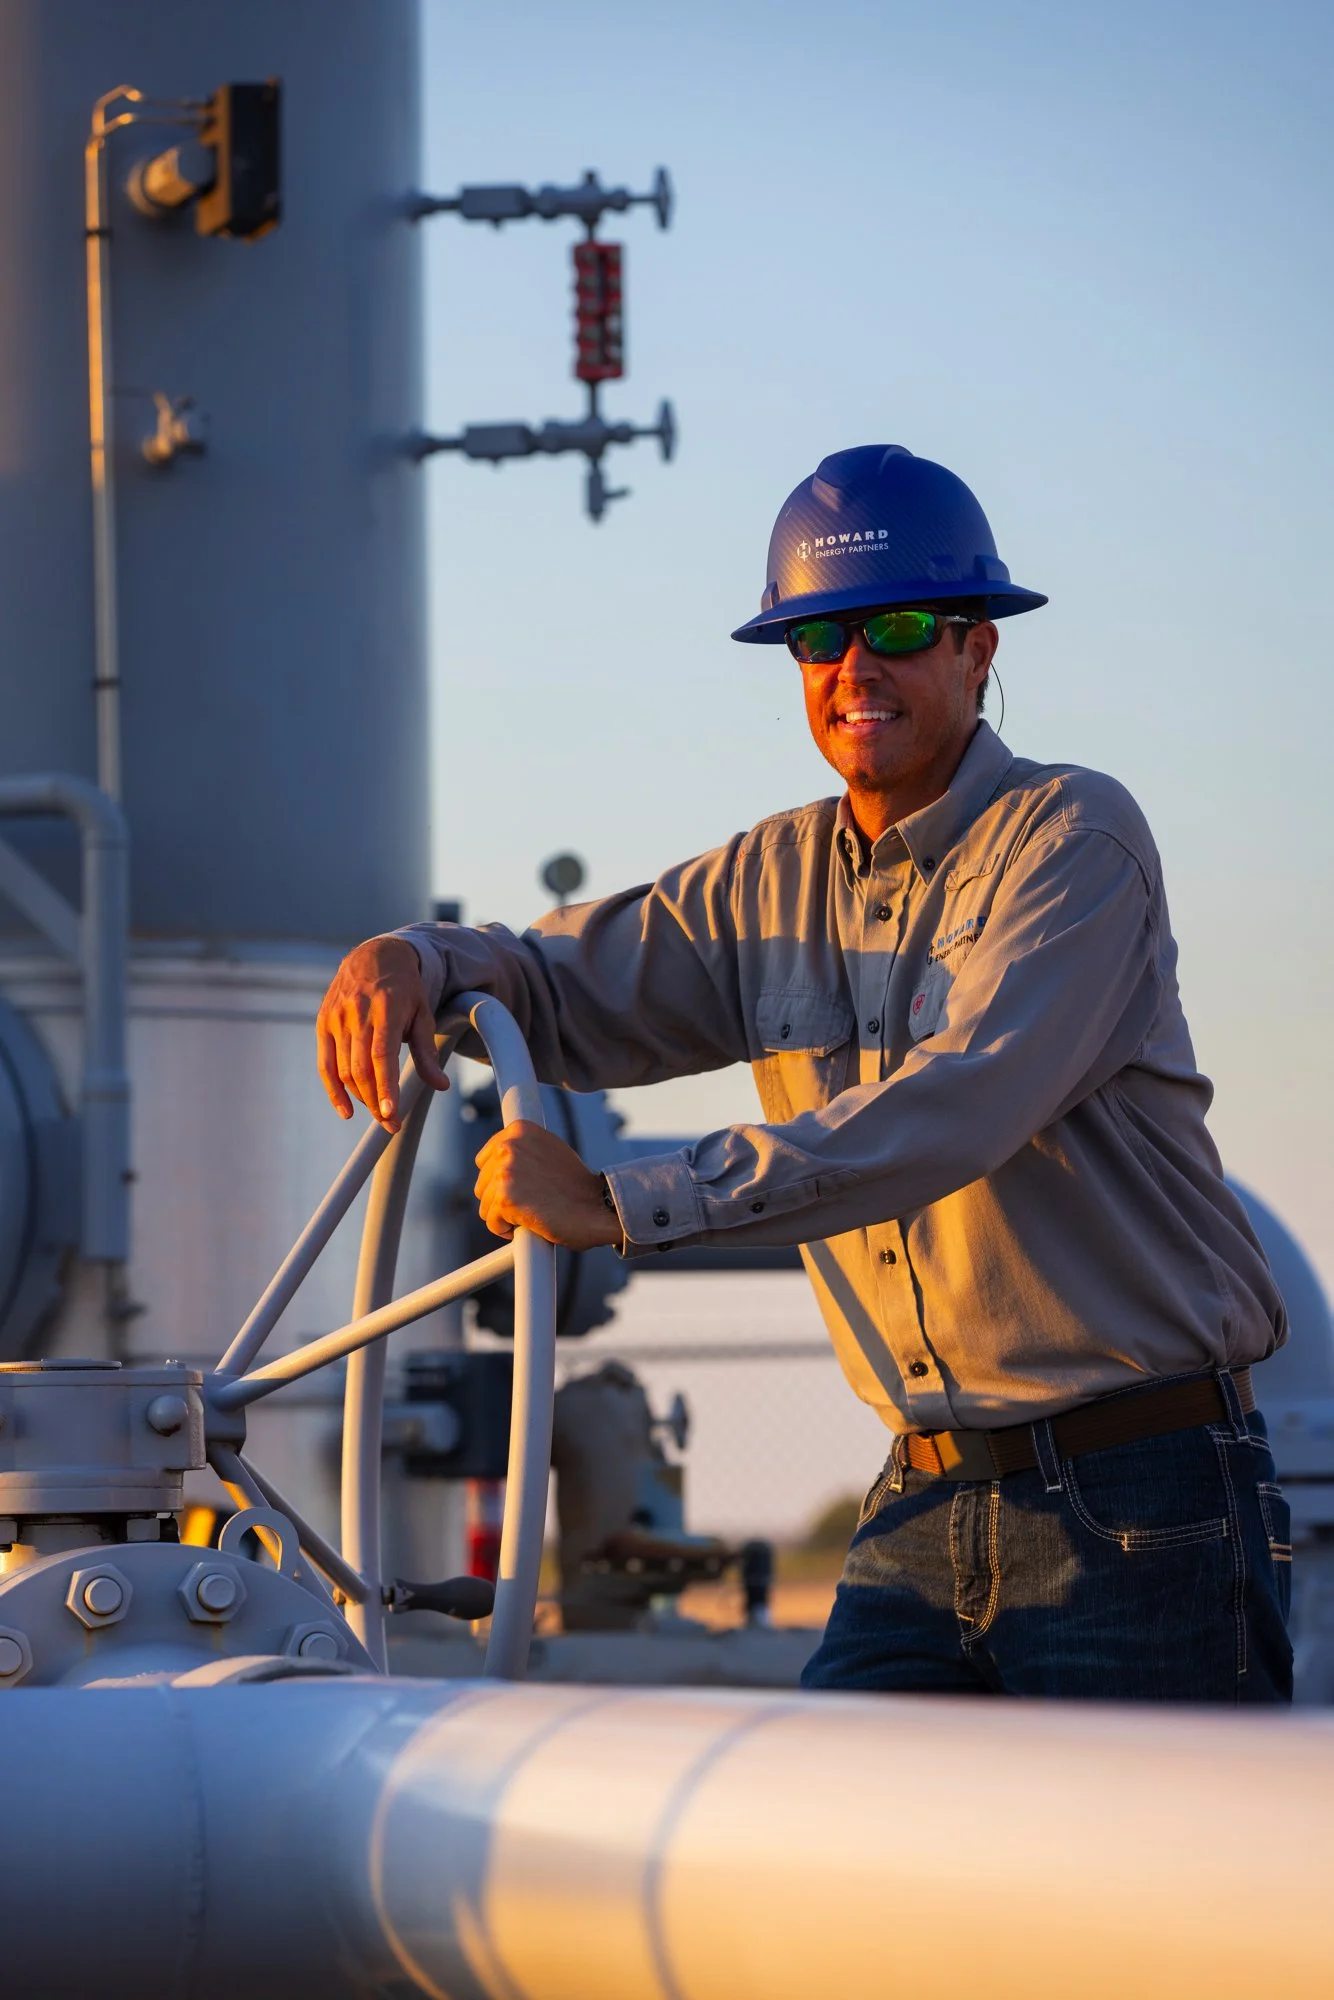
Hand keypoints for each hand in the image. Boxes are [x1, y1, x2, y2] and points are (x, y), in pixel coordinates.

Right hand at [317, 935, 448, 1130]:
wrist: (374, 956)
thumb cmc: (405, 989)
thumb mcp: (423, 1013)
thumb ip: (427, 1051)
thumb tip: (441, 1086)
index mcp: (385, 1008)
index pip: (382, 1054)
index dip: (385, 1086)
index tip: (391, 1113)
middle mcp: (356, 1013)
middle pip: (361, 1069)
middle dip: (376, 1102)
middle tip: (393, 1124)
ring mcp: (336, 1018)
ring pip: (344, 1070)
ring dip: (361, 1099)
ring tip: (381, 1114)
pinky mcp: (323, 1023)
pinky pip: (325, 1064)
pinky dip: (333, 1091)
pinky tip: (346, 1111)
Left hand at [474, 1120, 620, 1249]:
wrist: (599, 1206)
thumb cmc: (578, 1185)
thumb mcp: (550, 1151)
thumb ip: (524, 1151)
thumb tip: (501, 1161)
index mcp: (520, 1130)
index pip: (486, 1158)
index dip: (499, 1179)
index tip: (516, 1188)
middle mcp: (509, 1145)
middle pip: (482, 1183)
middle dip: (501, 1199)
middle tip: (529, 1204)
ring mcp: (505, 1171)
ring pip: (485, 1205)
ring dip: (505, 1216)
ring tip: (532, 1214)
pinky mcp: (505, 1198)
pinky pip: (492, 1222)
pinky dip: (506, 1230)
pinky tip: (528, 1225)